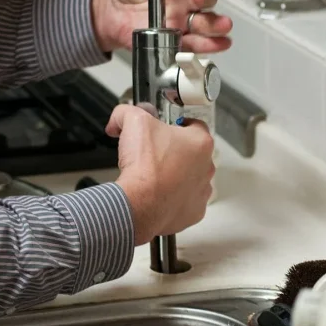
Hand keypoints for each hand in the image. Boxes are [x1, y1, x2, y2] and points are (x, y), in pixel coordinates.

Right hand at [106, 105, 214, 245]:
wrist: (139, 204)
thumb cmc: (145, 166)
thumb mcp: (133, 122)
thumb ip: (127, 113)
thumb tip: (119, 118)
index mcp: (200, 142)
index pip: (194, 125)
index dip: (177, 125)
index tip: (165, 129)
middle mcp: (206, 167)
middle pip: (192, 153)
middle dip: (174, 152)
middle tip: (154, 153)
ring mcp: (202, 192)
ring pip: (190, 178)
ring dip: (176, 176)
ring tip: (154, 177)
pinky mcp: (194, 212)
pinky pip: (185, 202)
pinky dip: (172, 199)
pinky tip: (157, 195)